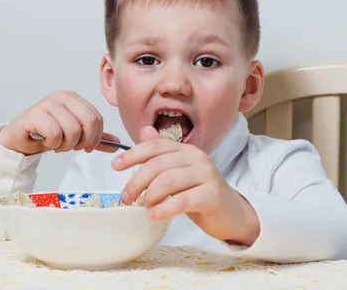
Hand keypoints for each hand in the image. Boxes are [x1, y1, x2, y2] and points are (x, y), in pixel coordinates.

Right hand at [0, 90, 119, 154]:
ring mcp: (47, 103)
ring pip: (72, 130)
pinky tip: (45, 141)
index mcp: (73, 98)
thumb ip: (95, 138)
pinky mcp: (34, 114)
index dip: (95, 137)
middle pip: (89, 121)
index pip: (97, 118)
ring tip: (56, 144)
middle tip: (72, 147)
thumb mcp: (74, 136)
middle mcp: (61, 96)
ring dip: (65, 145)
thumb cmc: (46, 134)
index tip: (86, 147)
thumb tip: (116, 143)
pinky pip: (54, 134)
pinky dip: (52, 144)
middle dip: (83, 141)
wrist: (20, 139)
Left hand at [112, 126, 259, 245]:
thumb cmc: (200, 193)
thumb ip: (162, 154)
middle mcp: (197, 158)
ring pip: (168, 181)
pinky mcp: (213, 195)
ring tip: (143, 207)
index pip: (155, 146)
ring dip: (150, 196)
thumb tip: (144, 131)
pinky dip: (164, 209)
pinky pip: (182, 200)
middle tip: (126, 197)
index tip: (115, 166)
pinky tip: (153, 216)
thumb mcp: (179, 171)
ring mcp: (207, 175)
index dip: (132, 154)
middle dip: (137, 181)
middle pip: (158, 165)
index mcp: (186, 150)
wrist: (231, 214)